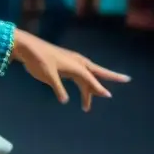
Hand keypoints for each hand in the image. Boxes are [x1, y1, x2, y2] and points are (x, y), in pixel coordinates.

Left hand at [12, 30, 129, 110]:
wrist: (26, 47)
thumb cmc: (38, 60)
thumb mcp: (48, 76)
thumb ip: (58, 88)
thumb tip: (65, 100)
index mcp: (76, 65)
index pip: (91, 79)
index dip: (99, 88)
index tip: (108, 95)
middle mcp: (77, 62)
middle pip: (97, 72)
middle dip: (112, 76)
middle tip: (127, 79)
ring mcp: (71, 61)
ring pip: (85, 76)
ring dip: (88, 89)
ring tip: (86, 106)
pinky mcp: (64, 63)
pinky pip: (78, 74)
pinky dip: (81, 83)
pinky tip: (81, 90)